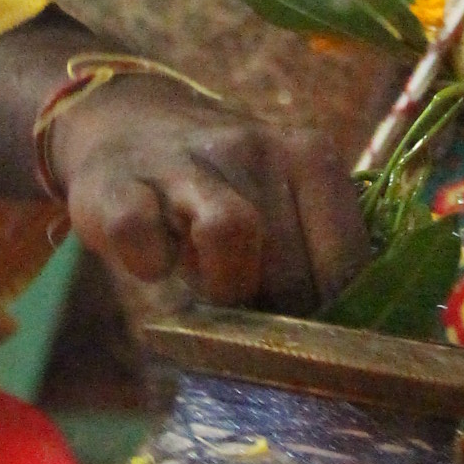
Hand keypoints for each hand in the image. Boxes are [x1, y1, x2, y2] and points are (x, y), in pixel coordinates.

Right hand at [45, 75, 369, 311]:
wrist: (128, 123)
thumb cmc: (221, 187)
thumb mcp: (278, 197)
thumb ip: (317, 249)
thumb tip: (344, 340)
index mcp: (308, 154)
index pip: (347, 260)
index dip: (331, 317)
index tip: (312, 334)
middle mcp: (254, 147)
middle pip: (291, 263)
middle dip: (275, 315)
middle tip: (255, 319)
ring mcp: (183, 161)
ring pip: (230, 232)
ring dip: (225, 286)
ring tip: (212, 293)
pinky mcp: (117, 184)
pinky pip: (142, 239)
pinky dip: (150, 265)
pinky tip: (155, 262)